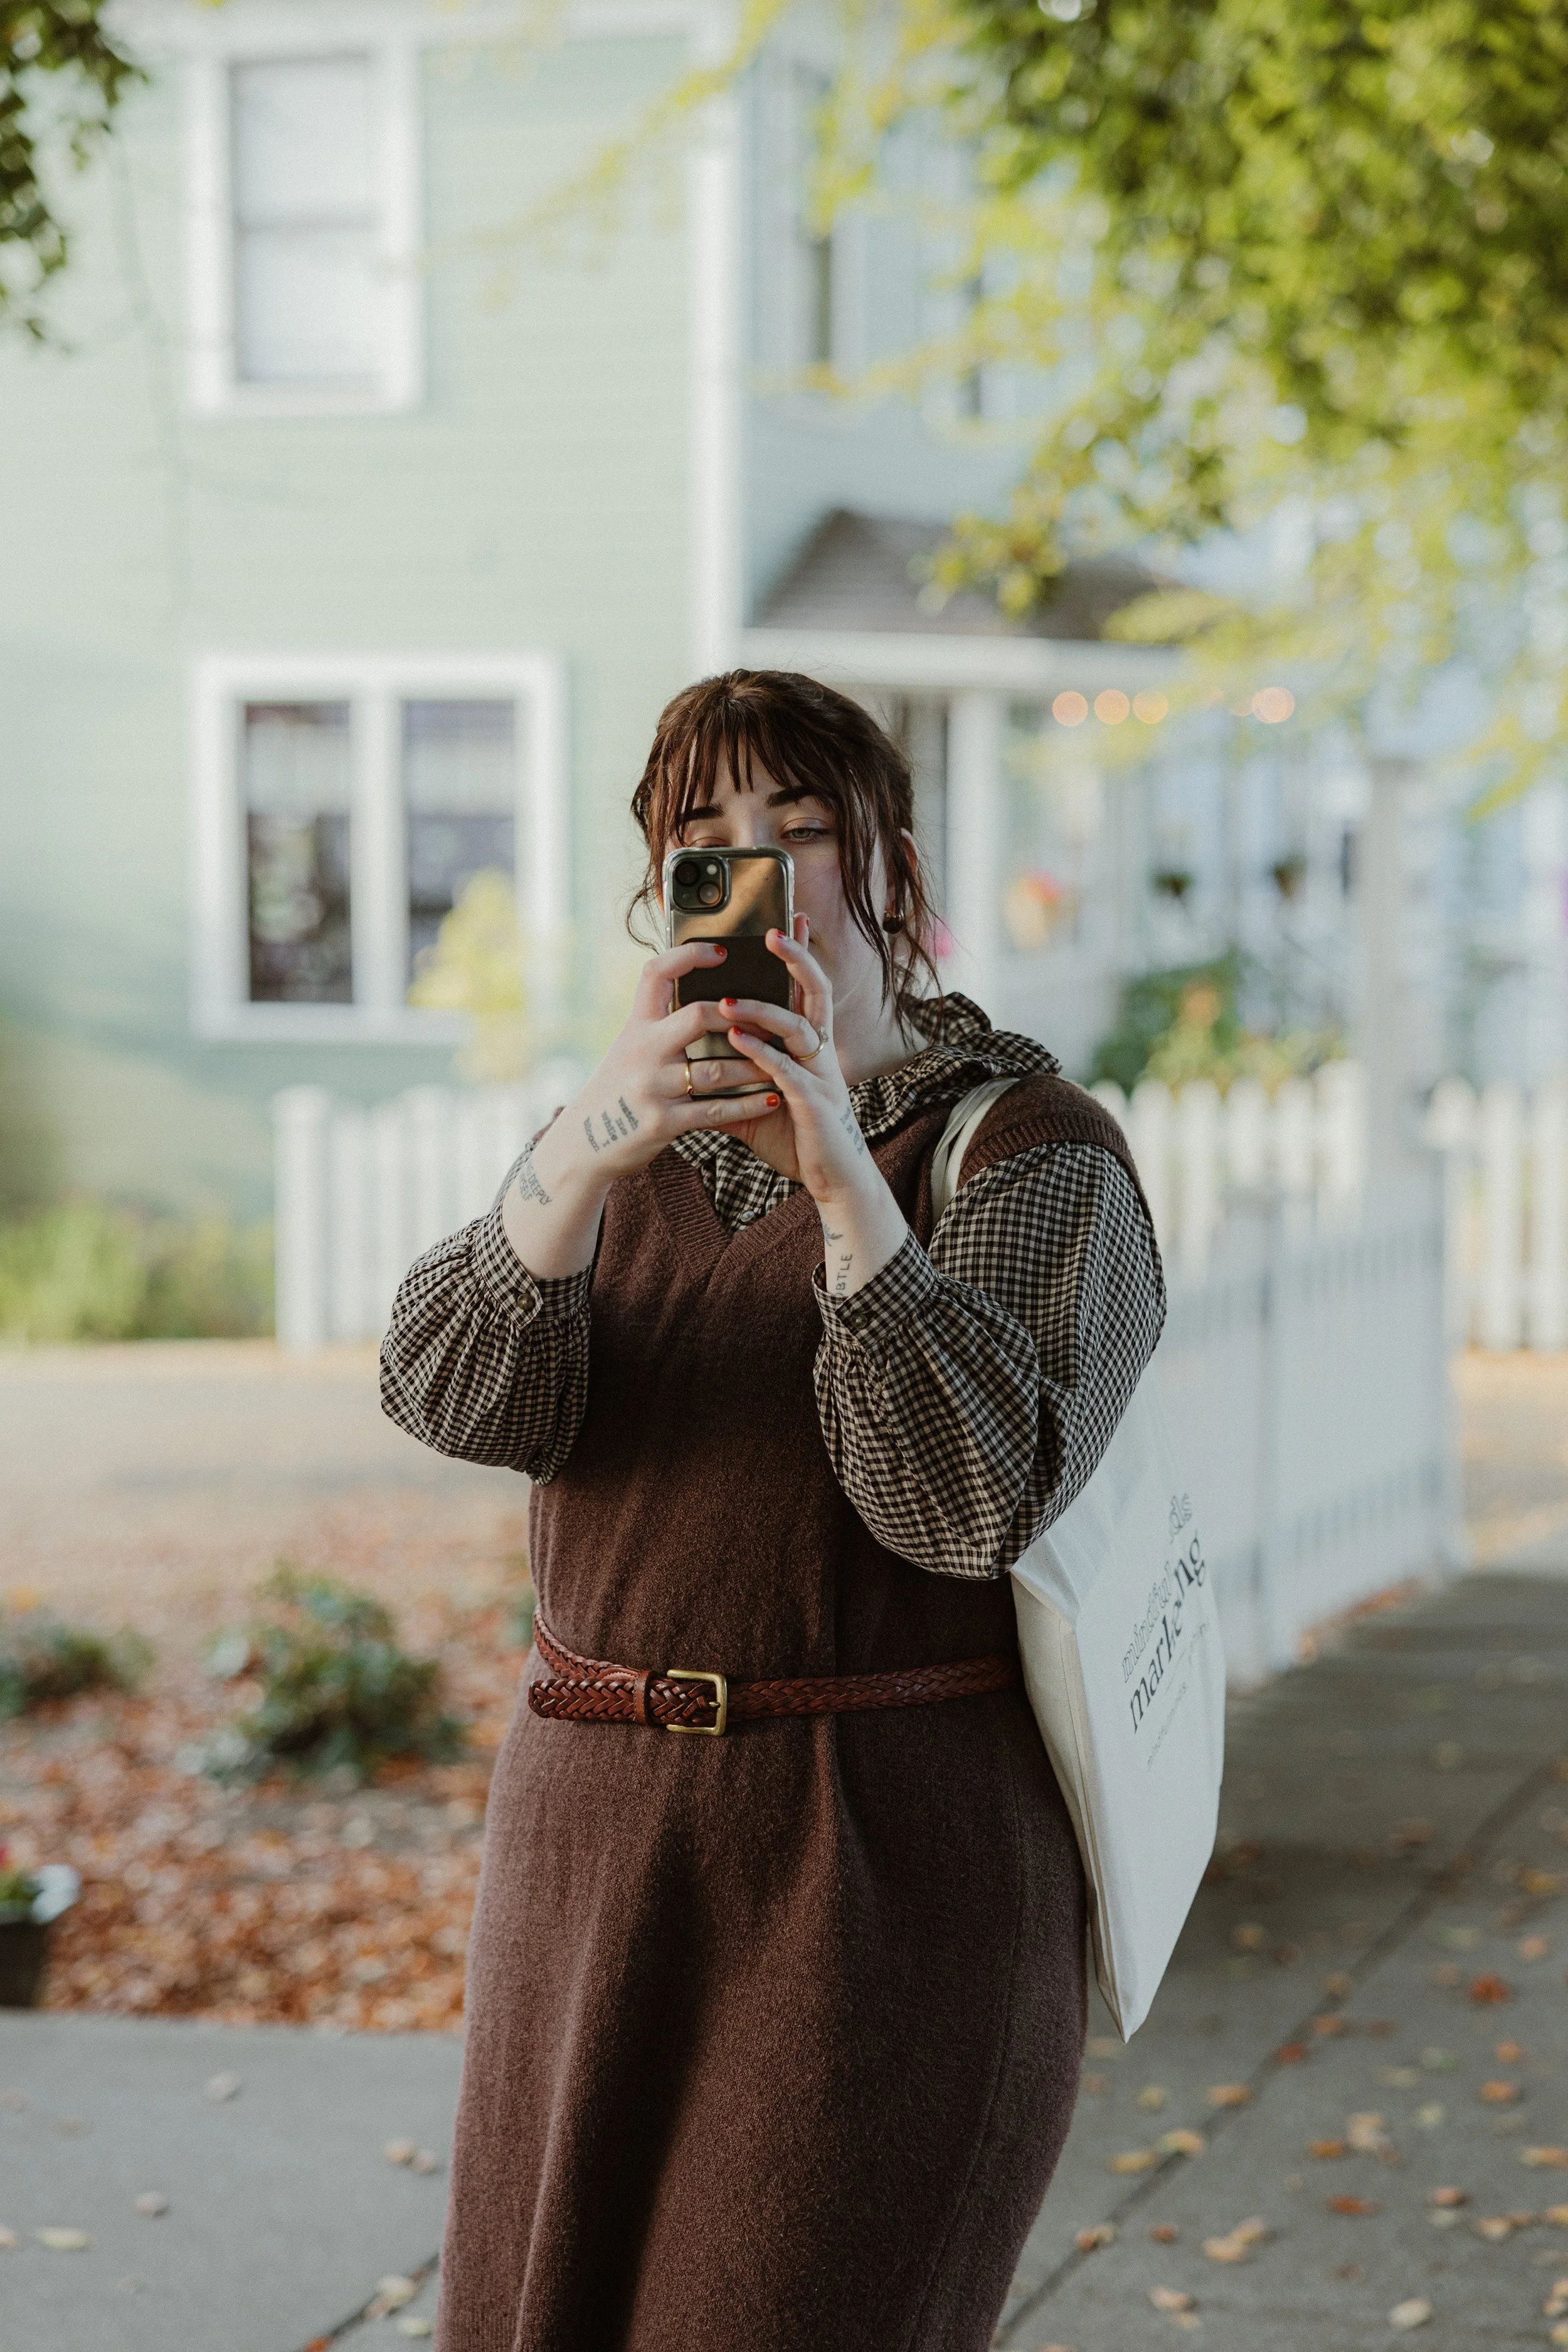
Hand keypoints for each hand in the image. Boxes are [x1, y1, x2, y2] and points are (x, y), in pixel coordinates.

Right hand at [501, 940, 780, 1274]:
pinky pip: (715, 1111)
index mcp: (636, 1026)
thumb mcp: (629, 1049)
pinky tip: (772, 1100)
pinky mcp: (662, 1123)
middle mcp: (642, 1050)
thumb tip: (704, 1001)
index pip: (656, 973)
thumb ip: (659, 1026)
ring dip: (755, 1066)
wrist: (584, 1143)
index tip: (721, 951)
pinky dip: (748, 1105)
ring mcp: (652, 1087)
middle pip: (697, 1016)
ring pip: (716, 1069)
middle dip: (738, 1016)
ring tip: (784, 1062)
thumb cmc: (617, 1090)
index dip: (688, 956)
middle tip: (770, 1017)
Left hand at [716, 925, 910, 1295]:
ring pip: (800, 1030)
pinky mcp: (814, 1104)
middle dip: (796, 960)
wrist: (830, 1178)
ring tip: (727, 1000)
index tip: (788, 919)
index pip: (806, 989)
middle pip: (816, 993)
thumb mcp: (754, 1101)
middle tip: (773, 930)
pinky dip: (763, 1054)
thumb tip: (685, 1068)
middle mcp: (820, 1053)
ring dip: (764, 1011)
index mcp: (810, 1046)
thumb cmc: (795, 1135)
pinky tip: (737, 1040)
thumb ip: (727, 1078)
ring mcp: (820, 1076)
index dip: (800, 954)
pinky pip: (788, 1071)